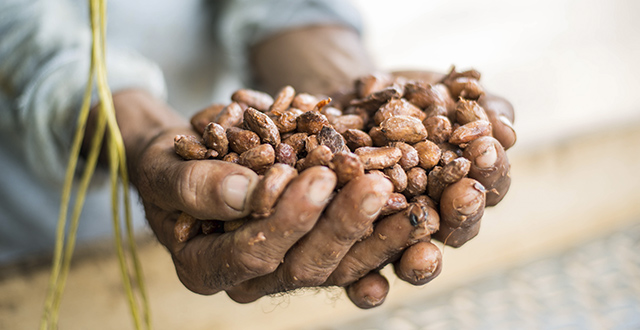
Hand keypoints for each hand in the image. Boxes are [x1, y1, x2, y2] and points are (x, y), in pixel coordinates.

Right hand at [111, 90, 398, 303]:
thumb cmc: (167, 165)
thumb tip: (246, 192)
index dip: (286, 220)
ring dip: (377, 236)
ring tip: (409, 202)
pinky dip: (384, 236)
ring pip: (338, 267)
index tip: (317, 177)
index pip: (251, 254)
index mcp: (206, 268)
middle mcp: (250, 278)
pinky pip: (354, 255)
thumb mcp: (166, 168)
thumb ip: (195, 185)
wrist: (187, 160)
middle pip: (303, 266)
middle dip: (342, 226)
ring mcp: (285, 268)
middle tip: (376, 186)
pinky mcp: (314, 252)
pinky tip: (412, 214)